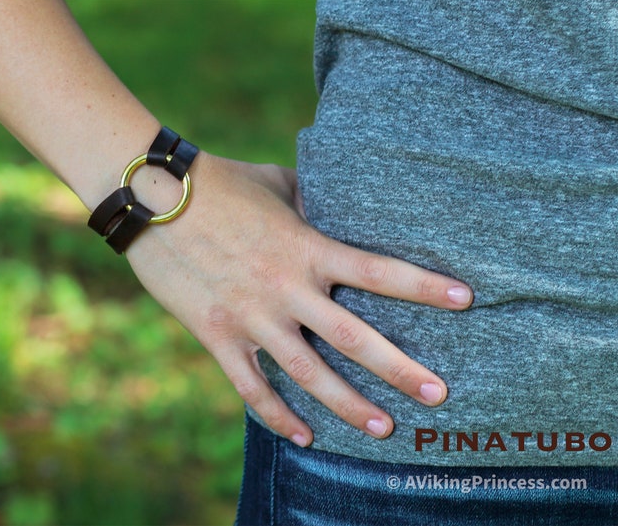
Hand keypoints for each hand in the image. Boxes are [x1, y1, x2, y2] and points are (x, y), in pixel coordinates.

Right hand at [126, 152, 472, 446]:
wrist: (152, 196)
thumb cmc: (219, 182)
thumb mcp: (276, 182)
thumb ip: (312, 201)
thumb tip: (337, 207)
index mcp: (305, 246)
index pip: (377, 270)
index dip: (423, 287)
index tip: (465, 301)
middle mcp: (285, 288)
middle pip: (354, 338)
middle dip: (401, 369)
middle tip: (441, 396)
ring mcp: (250, 316)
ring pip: (308, 373)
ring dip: (348, 406)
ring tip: (385, 429)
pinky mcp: (216, 335)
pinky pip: (251, 387)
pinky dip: (277, 416)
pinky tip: (303, 437)